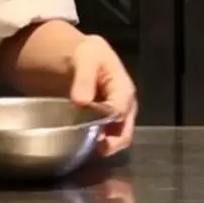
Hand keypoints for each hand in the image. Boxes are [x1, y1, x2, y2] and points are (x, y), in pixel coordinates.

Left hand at [67, 35, 135, 156]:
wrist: (82, 57)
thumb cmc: (88, 55)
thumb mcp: (86, 57)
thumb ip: (84, 79)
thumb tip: (81, 102)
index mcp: (124, 90)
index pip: (118, 111)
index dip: (102, 119)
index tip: (83, 122)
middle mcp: (125, 108)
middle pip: (124, 134)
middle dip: (108, 144)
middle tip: (86, 147)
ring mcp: (117, 118)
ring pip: (115, 141)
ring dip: (100, 147)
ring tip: (81, 148)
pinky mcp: (106, 124)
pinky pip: (104, 140)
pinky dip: (93, 145)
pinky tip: (78, 145)